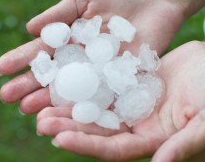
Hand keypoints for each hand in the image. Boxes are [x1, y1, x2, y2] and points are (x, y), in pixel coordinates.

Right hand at [0, 0, 184, 113]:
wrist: (156, 1)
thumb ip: (59, 14)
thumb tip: (29, 29)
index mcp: (68, 41)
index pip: (41, 53)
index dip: (21, 60)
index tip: (1, 68)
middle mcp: (78, 60)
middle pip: (51, 76)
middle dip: (29, 86)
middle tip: (7, 97)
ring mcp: (97, 73)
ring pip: (70, 90)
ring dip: (49, 100)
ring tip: (29, 111)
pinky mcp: (118, 81)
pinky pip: (100, 95)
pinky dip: (83, 106)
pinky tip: (67, 114)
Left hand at [36, 41, 204, 160]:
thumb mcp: (204, 121)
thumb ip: (184, 144)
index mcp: (149, 139)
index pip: (112, 148)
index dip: (86, 145)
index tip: (59, 139)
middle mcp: (133, 124)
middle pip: (95, 129)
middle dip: (67, 126)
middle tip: (40, 122)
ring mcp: (128, 103)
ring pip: (92, 107)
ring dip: (67, 107)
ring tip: (40, 105)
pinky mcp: (125, 83)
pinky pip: (99, 83)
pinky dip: (81, 84)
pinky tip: (62, 79)